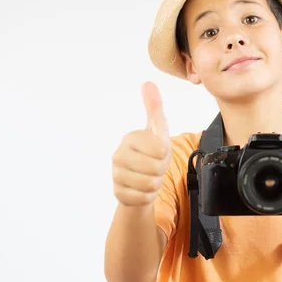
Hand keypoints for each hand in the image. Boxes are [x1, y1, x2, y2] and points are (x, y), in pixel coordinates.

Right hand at [111, 82, 170, 206]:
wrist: (140, 178)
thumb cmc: (151, 151)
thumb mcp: (158, 130)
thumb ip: (155, 108)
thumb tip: (148, 83)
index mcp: (130, 138)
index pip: (160, 149)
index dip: (165, 153)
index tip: (158, 151)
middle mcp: (118, 155)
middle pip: (156, 168)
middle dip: (161, 169)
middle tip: (155, 166)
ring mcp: (116, 175)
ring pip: (150, 184)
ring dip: (155, 182)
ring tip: (149, 176)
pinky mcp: (118, 193)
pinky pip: (144, 198)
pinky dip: (148, 195)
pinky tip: (141, 188)